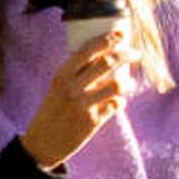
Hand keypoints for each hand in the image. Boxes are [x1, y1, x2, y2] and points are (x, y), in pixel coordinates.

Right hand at [21, 16, 131, 171]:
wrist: (42, 143)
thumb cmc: (52, 110)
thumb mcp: (58, 87)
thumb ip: (76, 73)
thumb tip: (105, 57)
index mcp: (62, 75)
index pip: (88, 50)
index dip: (107, 40)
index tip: (121, 35)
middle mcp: (72, 87)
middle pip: (108, 63)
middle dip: (127, 55)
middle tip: (136, 54)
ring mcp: (83, 105)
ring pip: (116, 84)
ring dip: (128, 81)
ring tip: (131, 82)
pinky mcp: (92, 122)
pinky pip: (115, 105)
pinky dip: (120, 102)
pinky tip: (119, 102)